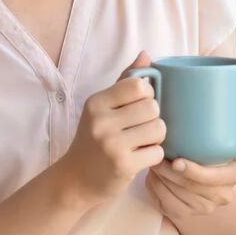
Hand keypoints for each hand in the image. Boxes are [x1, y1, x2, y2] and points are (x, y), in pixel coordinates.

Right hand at [55, 51, 166, 204]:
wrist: (76, 180)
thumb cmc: (93, 140)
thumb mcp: (102, 108)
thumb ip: (124, 81)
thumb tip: (147, 54)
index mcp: (97, 102)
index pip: (138, 85)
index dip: (147, 95)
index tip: (138, 106)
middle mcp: (102, 121)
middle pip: (153, 107)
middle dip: (153, 118)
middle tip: (140, 128)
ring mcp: (112, 144)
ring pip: (159, 129)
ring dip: (156, 138)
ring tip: (141, 143)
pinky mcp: (123, 165)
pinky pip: (157, 152)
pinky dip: (153, 156)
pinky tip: (140, 157)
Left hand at [148, 155, 235, 216]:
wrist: (204, 174)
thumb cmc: (213, 151)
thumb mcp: (230, 144)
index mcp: (232, 177)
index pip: (212, 178)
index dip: (194, 172)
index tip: (177, 161)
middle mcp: (220, 196)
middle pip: (191, 187)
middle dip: (170, 172)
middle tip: (157, 155)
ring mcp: (202, 207)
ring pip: (177, 196)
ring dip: (161, 179)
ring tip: (153, 162)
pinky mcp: (183, 214)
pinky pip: (166, 204)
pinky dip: (156, 189)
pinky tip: (152, 176)